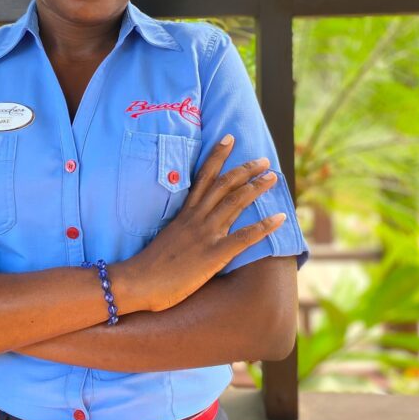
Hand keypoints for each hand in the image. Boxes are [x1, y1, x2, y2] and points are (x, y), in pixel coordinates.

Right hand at [121, 137, 285, 311]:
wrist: (138, 281)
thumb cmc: (150, 265)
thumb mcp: (168, 237)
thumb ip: (183, 229)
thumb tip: (192, 227)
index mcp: (185, 213)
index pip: (203, 176)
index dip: (217, 155)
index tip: (229, 138)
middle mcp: (196, 218)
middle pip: (224, 185)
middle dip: (246, 170)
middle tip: (264, 160)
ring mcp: (205, 235)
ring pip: (235, 203)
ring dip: (256, 188)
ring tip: (273, 178)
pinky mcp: (213, 255)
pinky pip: (244, 237)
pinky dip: (264, 226)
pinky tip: (280, 218)